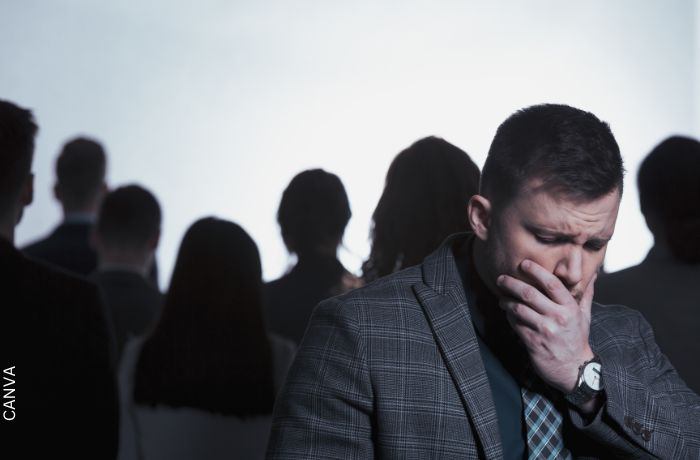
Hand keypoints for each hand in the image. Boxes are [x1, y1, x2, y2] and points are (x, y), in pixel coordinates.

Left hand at [496, 259, 595, 393]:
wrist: (573, 369)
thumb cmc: (576, 339)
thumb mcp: (584, 316)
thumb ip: (585, 294)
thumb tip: (592, 275)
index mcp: (569, 308)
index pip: (552, 284)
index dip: (536, 271)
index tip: (523, 263)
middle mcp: (557, 317)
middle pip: (529, 294)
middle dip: (511, 283)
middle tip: (500, 278)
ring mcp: (544, 330)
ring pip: (518, 309)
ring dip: (506, 301)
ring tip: (502, 297)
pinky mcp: (533, 342)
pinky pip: (515, 324)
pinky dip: (509, 316)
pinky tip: (507, 313)